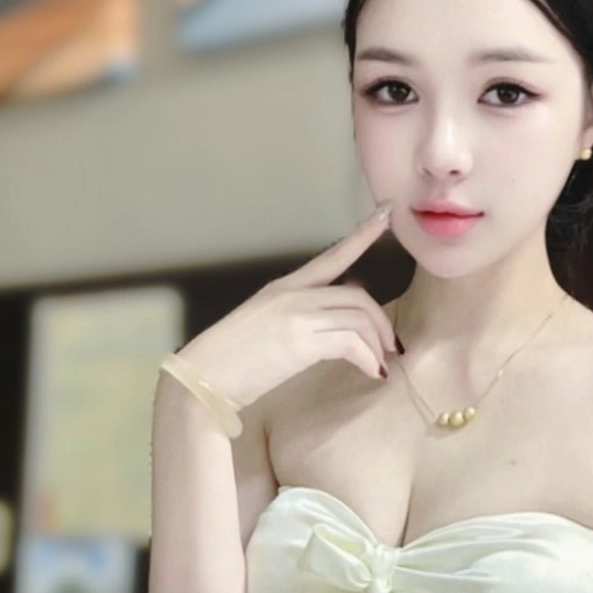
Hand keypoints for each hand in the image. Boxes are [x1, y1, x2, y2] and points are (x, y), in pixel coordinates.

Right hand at [175, 204, 398, 409]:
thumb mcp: (265, 328)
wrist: (205, 377)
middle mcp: (293, 295)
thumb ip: (297, 320)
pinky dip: (368, 359)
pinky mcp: (301, 340)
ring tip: (378, 365)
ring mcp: (297, 315)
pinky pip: (352, 342)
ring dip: (376, 345)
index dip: (362, 236)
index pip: (332, 257)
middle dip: (380, 323)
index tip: (385, 216)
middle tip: (388, 347)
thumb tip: (333, 327)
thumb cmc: (230, 362)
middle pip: (358, 296)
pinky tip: (371, 372)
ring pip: (359, 318)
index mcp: (284, 288)